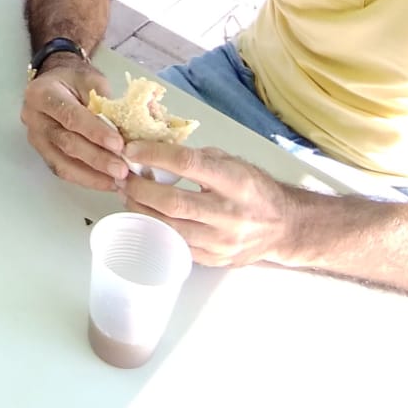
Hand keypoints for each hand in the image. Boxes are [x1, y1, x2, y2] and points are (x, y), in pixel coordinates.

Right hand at [22, 56, 128, 192]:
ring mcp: (35, 137)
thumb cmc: (74, 79)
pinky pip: (62, 170)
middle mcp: (33, 117)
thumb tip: (126, 129)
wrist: (54, 81)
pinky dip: (85, 179)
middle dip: (96, 159)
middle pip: (65, 143)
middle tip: (122, 170)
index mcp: (43, 93)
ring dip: (91, 176)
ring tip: (117, 182)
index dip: (95, 132)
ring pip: (61, 163)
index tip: (119, 145)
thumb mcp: (91, 79)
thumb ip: (104, 102)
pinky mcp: (42, 152)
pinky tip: (105, 182)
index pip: (70, 116)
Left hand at [122, 142, 296, 266]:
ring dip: (141, 209)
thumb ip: (196, 157)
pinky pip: (176, 244)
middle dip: (140, 188)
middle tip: (123, 176)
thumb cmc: (255, 189)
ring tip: (128, 194)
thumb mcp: (232, 163)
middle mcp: (229, 214)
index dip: (154, 156)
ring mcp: (221, 241)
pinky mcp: (214, 259)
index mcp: (235, 182)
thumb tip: (155, 149)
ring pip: (169, 227)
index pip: (187, 165)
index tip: (131, 150)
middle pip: (172, 202)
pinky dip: (156, 228)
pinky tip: (146, 215)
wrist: (283, 227)